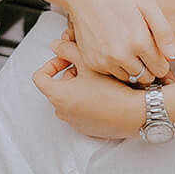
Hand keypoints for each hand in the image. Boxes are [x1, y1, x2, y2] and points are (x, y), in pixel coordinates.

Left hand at [32, 49, 146, 138]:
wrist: (134, 114)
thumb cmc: (112, 90)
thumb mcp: (89, 62)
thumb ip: (68, 49)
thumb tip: (57, 44)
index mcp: (57, 95)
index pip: (40, 77)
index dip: (52, 63)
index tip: (67, 59)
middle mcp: (62, 111)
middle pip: (57, 86)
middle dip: (71, 73)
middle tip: (90, 66)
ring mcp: (75, 122)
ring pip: (70, 98)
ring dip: (80, 87)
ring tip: (99, 79)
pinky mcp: (88, 128)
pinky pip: (82, 111)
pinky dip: (88, 101)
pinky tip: (106, 93)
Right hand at [59, 21, 174, 85]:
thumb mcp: (148, 5)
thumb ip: (164, 31)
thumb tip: (172, 56)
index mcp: (139, 41)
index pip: (161, 69)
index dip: (162, 62)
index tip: (157, 53)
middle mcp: (121, 55)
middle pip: (146, 77)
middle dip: (149, 68)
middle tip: (144, 52)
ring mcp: (105, 61)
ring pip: (129, 78)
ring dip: (132, 69)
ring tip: (129, 50)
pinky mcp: (92, 63)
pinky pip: (111, 74)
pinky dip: (116, 67)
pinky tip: (115, 50)